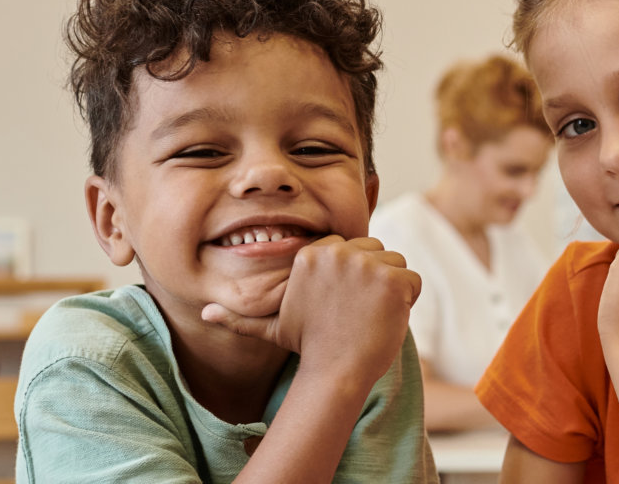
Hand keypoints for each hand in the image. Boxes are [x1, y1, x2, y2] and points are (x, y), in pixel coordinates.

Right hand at [201, 235, 420, 376]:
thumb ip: (241, 317)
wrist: (336, 371)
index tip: (344, 302)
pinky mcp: (392, 280)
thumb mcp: (272, 327)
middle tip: (359, 311)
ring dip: (391, 290)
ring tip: (371, 315)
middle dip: (373, 279)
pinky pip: (413, 280)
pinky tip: (387, 318)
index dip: (353, 275)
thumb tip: (204, 315)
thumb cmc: (308, 347)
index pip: (350, 247)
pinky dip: (408, 300)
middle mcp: (338, 253)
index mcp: (312, 254)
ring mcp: (366, 265)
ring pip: (396, 264)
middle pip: (375, 251)